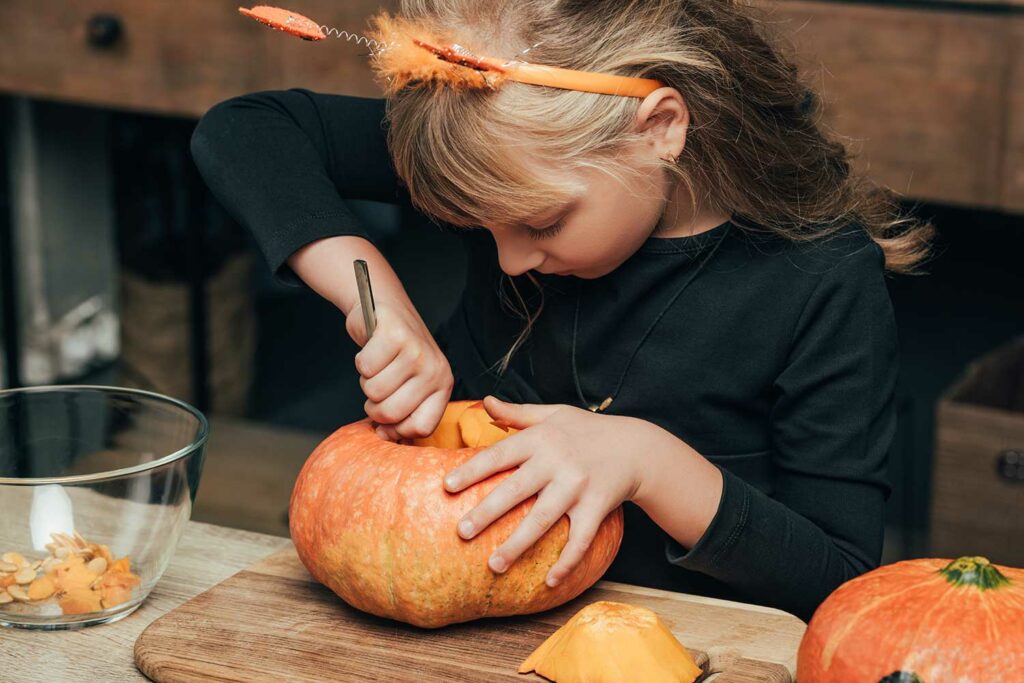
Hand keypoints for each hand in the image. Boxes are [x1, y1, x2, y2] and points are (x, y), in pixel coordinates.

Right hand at [346, 301, 452, 440]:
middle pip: (390, 413)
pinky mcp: (395, 335)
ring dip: (366, 380)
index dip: (396, 430)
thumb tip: (384, 436)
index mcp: (443, 386)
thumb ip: (405, 412)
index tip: (386, 421)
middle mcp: (434, 370)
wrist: (386, 308)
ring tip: (378, 365)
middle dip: (373, 404)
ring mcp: (416, 352)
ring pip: (373, 391)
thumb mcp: (411, 384)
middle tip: (378, 385)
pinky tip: (373, 348)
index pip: (421, 428)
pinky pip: (365, 367)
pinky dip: (361, 360)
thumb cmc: (396, 352)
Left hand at [443, 396, 650, 586]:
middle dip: (487, 512)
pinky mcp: (597, 507)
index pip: (500, 454)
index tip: (447, 486)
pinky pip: (580, 539)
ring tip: (493, 565)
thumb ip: (517, 413)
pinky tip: (549, 581)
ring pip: (542, 519)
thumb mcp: (553, 414)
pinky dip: (566, 562)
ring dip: (517, 545)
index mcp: (541, 438)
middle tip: (461, 532)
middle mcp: (557, 462)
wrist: (636, 446)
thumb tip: (485, 401)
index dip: (472, 470)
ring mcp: (578, 487)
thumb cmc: (587, 430)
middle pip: (516, 490)